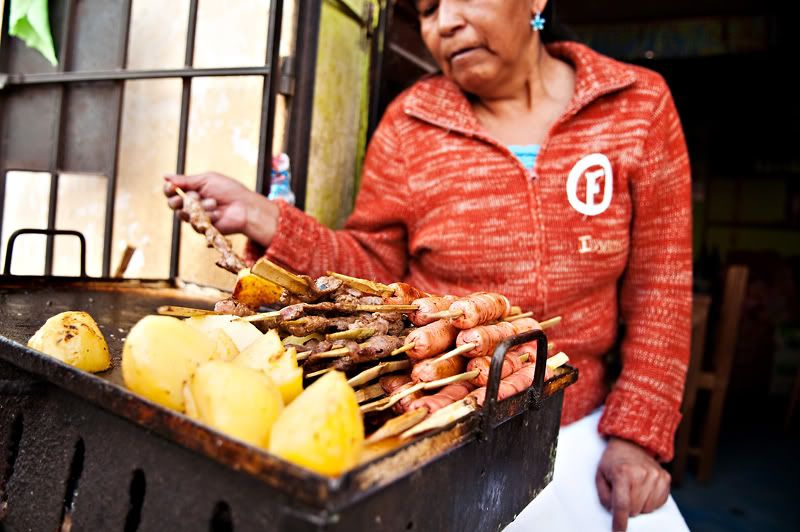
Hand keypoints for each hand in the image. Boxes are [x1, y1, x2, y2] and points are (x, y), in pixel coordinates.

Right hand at [163, 172, 277, 246]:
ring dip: (199, 207)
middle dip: (177, 201)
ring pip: (184, 214)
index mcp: (192, 190)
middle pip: (173, 204)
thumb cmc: (230, 191)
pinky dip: (207, 216)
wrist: (245, 207)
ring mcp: (197, 217)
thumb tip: (165, 176)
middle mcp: (192, 204)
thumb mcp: (207, 180)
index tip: (170, 186)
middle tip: (183, 199)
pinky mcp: (203, 228)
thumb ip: (186, 180)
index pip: (172, 190)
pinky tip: (218, 213)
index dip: (169, 189)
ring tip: (214, 202)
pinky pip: (196, 223)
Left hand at [595, 437, 670, 530]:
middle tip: (622, 494)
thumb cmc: (613, 461)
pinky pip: (659, 503)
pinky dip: (650, 501)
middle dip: (627, 508)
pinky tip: (643, 490)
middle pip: (635, 510)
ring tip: (633, 490)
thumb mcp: (600, 475)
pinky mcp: (665, 478)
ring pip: (648, 509)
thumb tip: (614, 513)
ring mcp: (656, 476)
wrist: (631, 443)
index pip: (622, 505)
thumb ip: (604, 496)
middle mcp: (641, 474)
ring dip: (639, 505)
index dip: (620, 522)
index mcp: (622, 473)